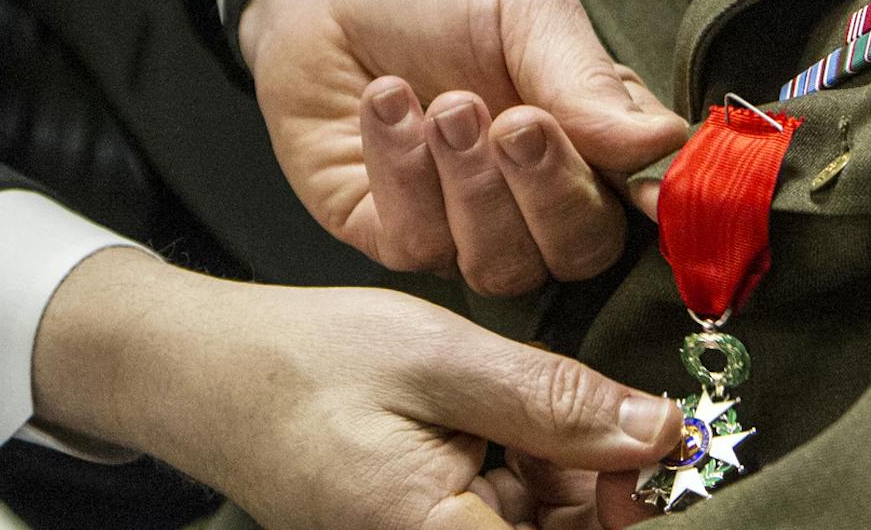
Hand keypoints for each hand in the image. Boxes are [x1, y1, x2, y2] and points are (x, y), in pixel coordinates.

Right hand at [32, 249, 682, 529]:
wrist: (200, 373)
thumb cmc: (298, 364)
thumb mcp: (439, 356)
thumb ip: (551, 401)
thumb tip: (657, 431)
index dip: (638, 511)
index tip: (669, 454)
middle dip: (611, 491)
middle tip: (629, 416)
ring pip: (544, 527)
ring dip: (573, 478)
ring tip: (548, 403)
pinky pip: (507, 517)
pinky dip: (530, 472)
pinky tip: (516, 417)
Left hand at [238, 0, 686, 292]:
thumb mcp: (526, 10)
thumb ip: (587, 78)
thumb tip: (664, 144)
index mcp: (592, 144)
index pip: (642, 204)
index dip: (645, 201)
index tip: (623, 166)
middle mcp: (536, 201)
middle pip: (578, 252)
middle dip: (548, 192)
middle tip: (513, 123)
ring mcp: (464, 228)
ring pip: (499, 264)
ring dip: (472, 184)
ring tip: (444, 103)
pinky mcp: (392, 234)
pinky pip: (416, 245)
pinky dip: (402, 172)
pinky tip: (388, 103)